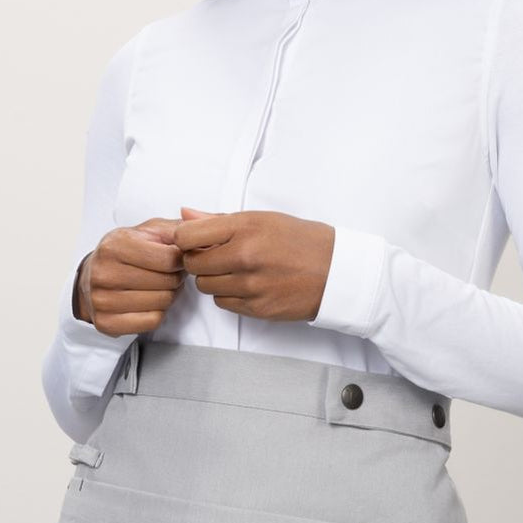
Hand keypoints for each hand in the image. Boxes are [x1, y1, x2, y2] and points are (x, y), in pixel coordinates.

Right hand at [74, 217, 186, 335]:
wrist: (91, 276)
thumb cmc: (126, 251)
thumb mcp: (148, 231)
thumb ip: (176, 228)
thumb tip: (200, 227)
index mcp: (115, 245)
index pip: (169, 259)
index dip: (181, 260)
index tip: (175, 259)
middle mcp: (104, 273)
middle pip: (167, 282)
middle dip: (175, 278)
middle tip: (167, 274)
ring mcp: (102, 301)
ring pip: (162, 303)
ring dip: (167, 296)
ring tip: (157, 286)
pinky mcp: (107, 323)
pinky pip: (152, 322)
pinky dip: (157, 313)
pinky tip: (148, 302)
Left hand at [172, 207, 334, 322]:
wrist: (338, 272)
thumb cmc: (302, 241)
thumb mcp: (264, 219)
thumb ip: (219, 219)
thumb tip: (185, 214)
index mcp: (245, 227)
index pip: (187, 236)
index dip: (185, 239)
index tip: (195, 241)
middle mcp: (245, 256)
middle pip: (193, 264)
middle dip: (199, 261)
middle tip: (217, 256)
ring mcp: (251, 285)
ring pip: (206, 286)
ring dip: (214, 279)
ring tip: (236, 270)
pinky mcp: (257, 308)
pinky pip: (223, 303)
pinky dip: (229, 295)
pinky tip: (248, 285)